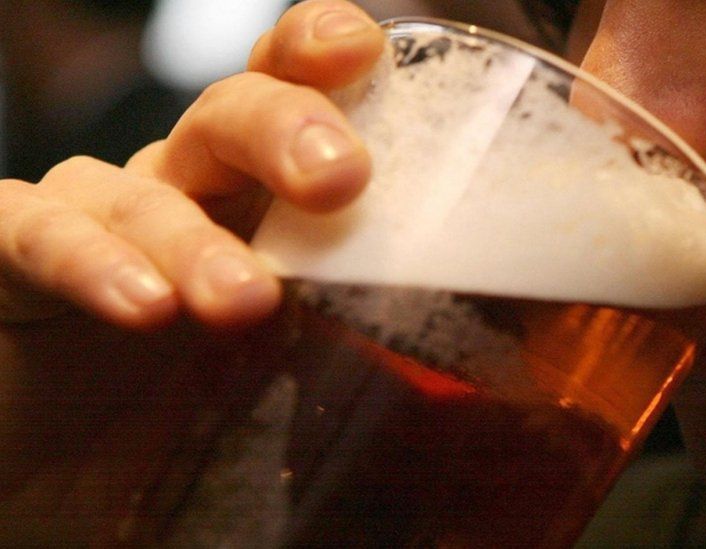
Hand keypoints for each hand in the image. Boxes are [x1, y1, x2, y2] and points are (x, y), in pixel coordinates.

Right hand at [0, 2, 387, 541]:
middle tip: (338, 182)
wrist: (65, 476)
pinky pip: (33, 231)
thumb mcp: (308, 375)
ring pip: (142, 186)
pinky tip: (139, 306)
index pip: (293, 99)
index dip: (320, 60)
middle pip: (228, 117)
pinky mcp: (8, 257)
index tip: (364, 52)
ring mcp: (96, 219)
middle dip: (284, 129)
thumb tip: (513, 356)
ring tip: (244, 302)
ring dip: (195, 238)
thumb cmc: (196, 419)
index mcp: (260, 205)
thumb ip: (386, 348)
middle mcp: (183, 194)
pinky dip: (86, 260)